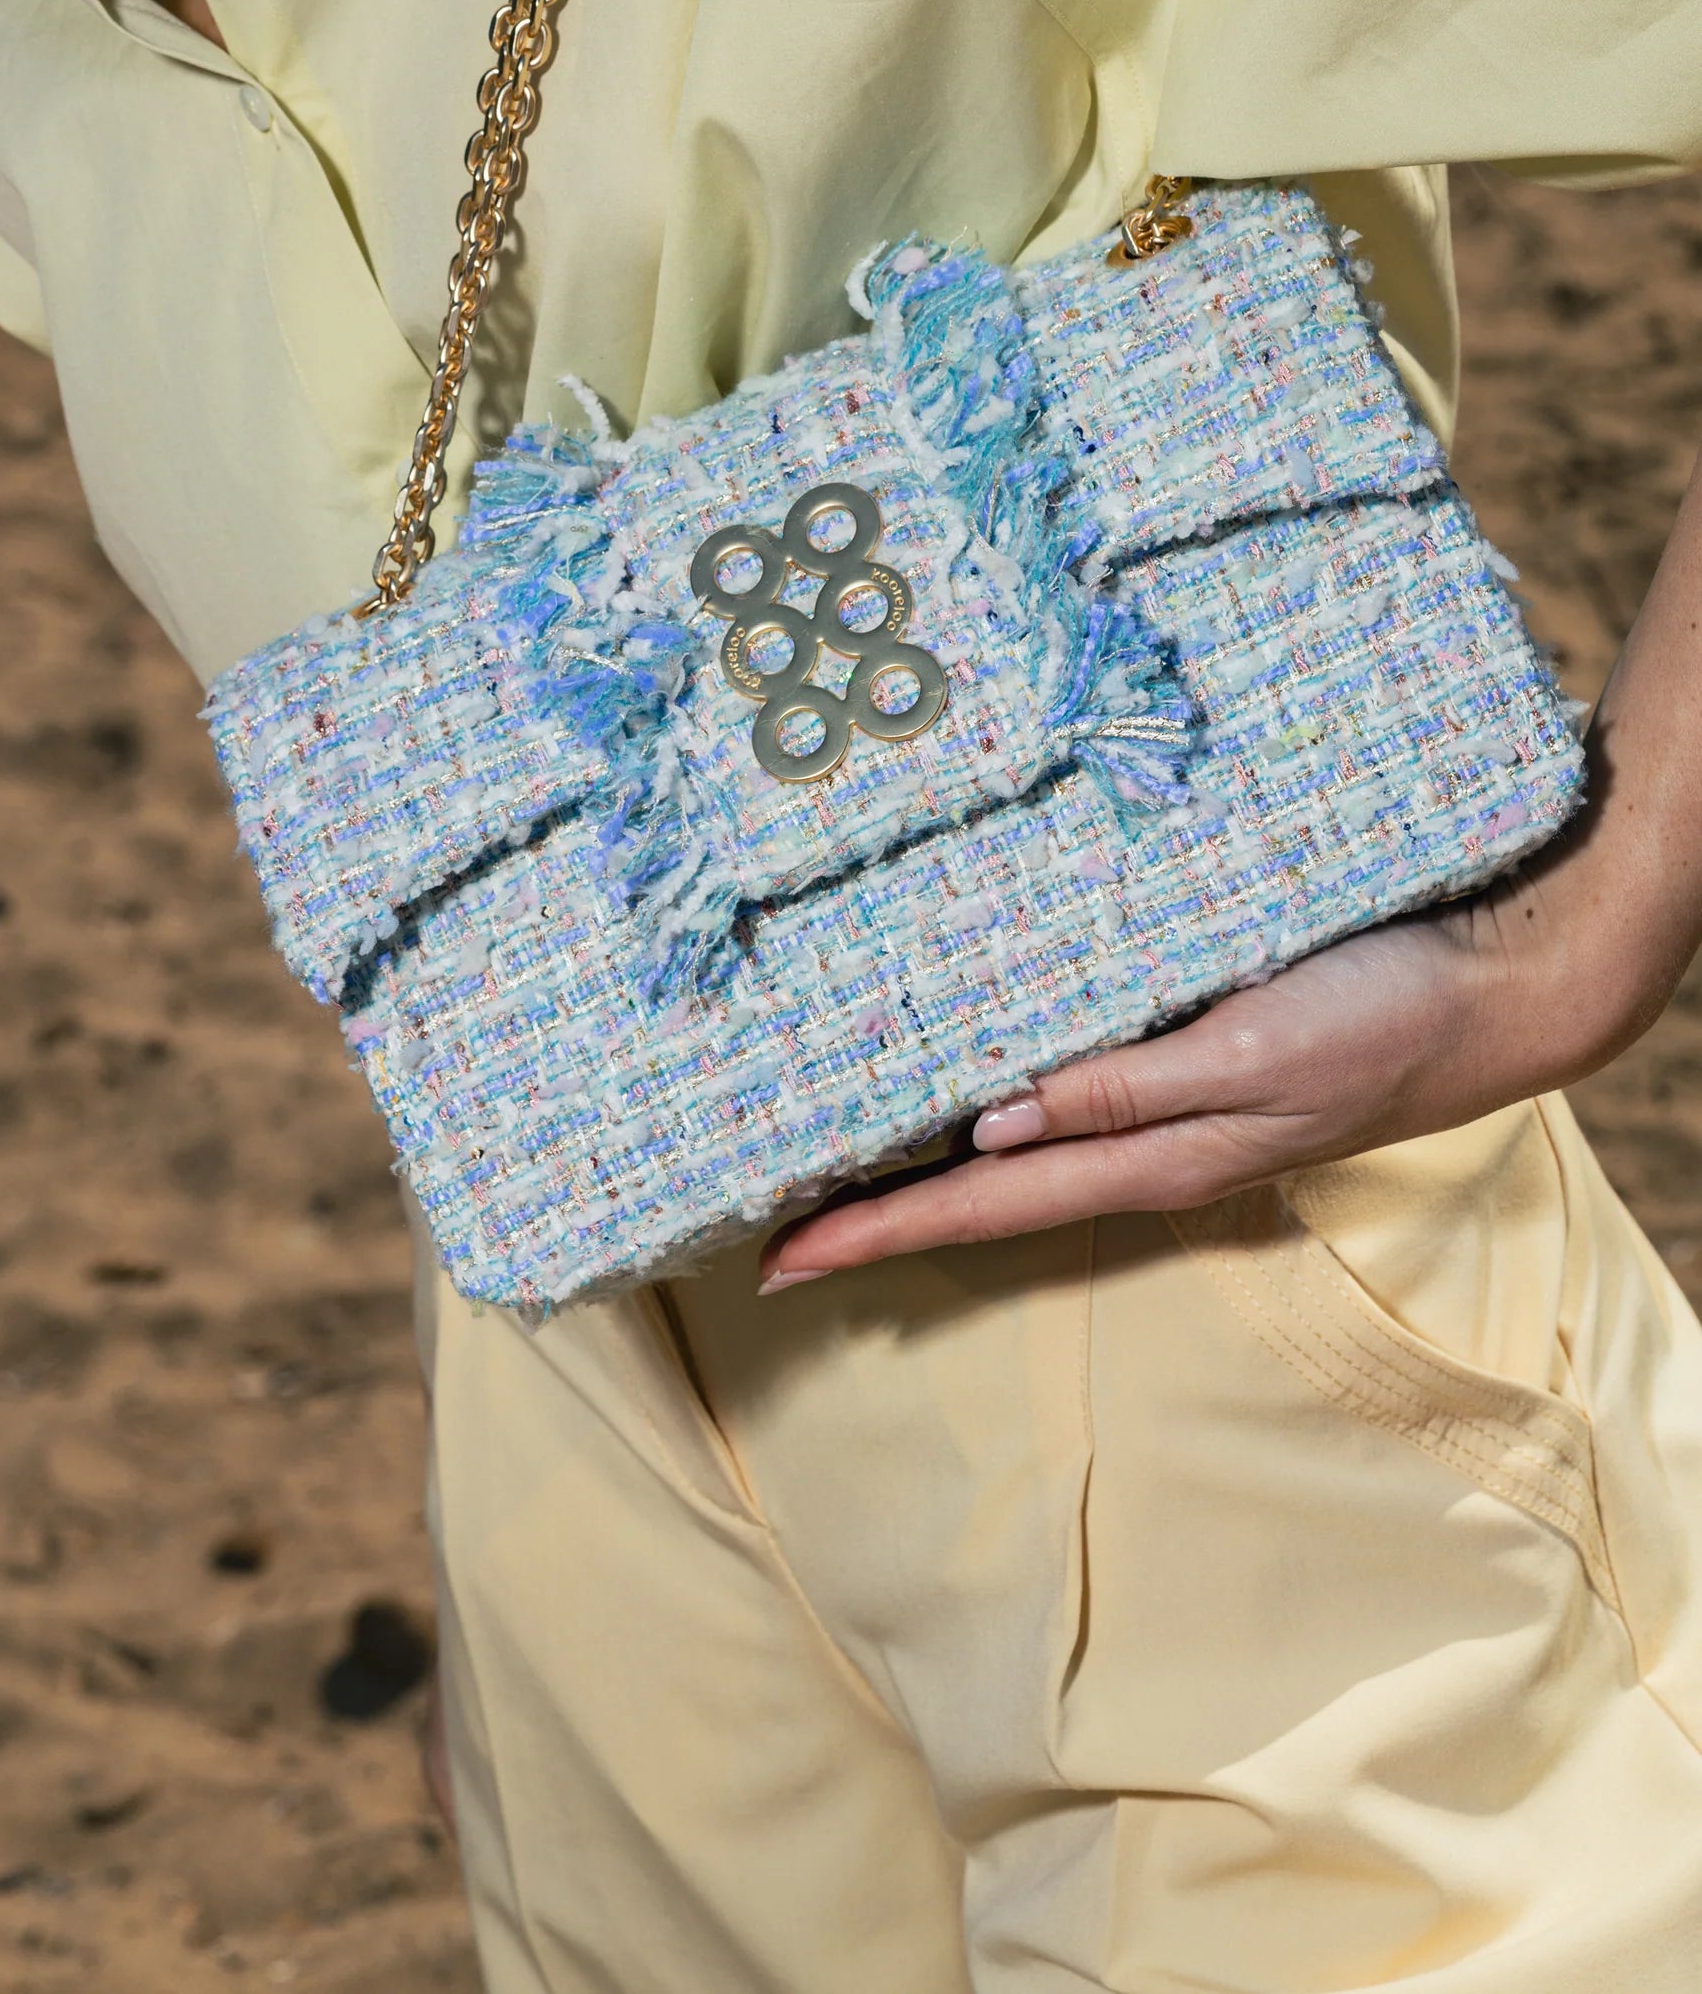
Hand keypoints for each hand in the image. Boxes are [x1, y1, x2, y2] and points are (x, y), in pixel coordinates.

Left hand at [758, 446, 1701, 1291]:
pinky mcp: (1183, 1055)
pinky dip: (989, 1098)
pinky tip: (960, 1080)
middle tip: (765, 1223)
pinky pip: (1061, 1089)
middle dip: (869, 1210)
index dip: (872, 1231)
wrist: (1488, 994)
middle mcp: (1137, 1144)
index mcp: (1143, 1159)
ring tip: (827, 1161)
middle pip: (975, 1192)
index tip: (775, 1259)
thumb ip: (1123, 1092)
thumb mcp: (1249, 1056)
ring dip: (918, 1159)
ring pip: (1009, 1145)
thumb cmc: (1378, 1023)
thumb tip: (991, 1125)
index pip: (976, 1208)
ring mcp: (1160, 1104)